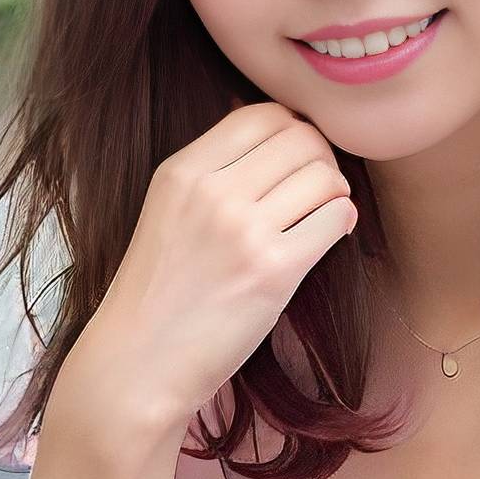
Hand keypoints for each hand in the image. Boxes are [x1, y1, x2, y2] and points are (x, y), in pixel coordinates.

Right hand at [52, 100, 356, 437]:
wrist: (138, 364)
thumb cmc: (160, 293)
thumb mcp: (168, 211)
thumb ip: (213, 172)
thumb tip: (278, 133)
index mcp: (181, 170)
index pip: (262, 114)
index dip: (293, 130)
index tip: (296, 160)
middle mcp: (211, 191)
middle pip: (301, 138)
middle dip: (322, 160)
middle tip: (318, 189)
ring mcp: (242, 231)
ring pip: (324, 176)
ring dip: (335, 192)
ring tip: (322, 215)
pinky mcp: (272, 271)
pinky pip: (334, 218)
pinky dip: (341, 223)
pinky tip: (329, 238)